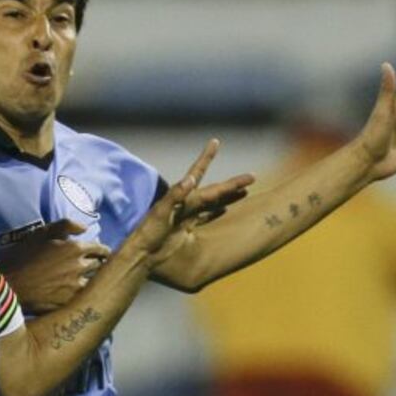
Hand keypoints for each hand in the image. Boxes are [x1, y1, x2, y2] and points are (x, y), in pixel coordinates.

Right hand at [0, 220, 110, 313]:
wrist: (8, 284)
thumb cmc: (22, 256)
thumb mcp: (41, 233)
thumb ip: (66, 225)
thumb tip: (84, 228)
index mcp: (75, 248)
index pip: (100, 249)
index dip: (102, 251)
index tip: (102, 253)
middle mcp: (80, 267)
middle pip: (99, 266)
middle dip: (97, 264)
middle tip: (91, 265)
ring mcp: (76, 287)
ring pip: (93, 282)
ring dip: (90, 280)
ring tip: (82, 280)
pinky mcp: (69, 302)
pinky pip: (83, 297)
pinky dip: (81, 294)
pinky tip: (73, 293)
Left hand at [129, 139, 253, 265]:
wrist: (143, 253)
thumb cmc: (149, 232)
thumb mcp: (161, 212)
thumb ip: (175, 195)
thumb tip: (190, 178)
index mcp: (181, 196)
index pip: (197, 173)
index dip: (206, 158)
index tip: (215, 142)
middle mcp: (186, 203)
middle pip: (214, 191)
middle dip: (232, 184)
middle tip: (252, 177)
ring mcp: (187, 215)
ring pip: (213, 203)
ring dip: (228, 197)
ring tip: (245, 191)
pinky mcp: (186, 228)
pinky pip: (205, 217)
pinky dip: (216, 212)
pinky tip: (225, 210)